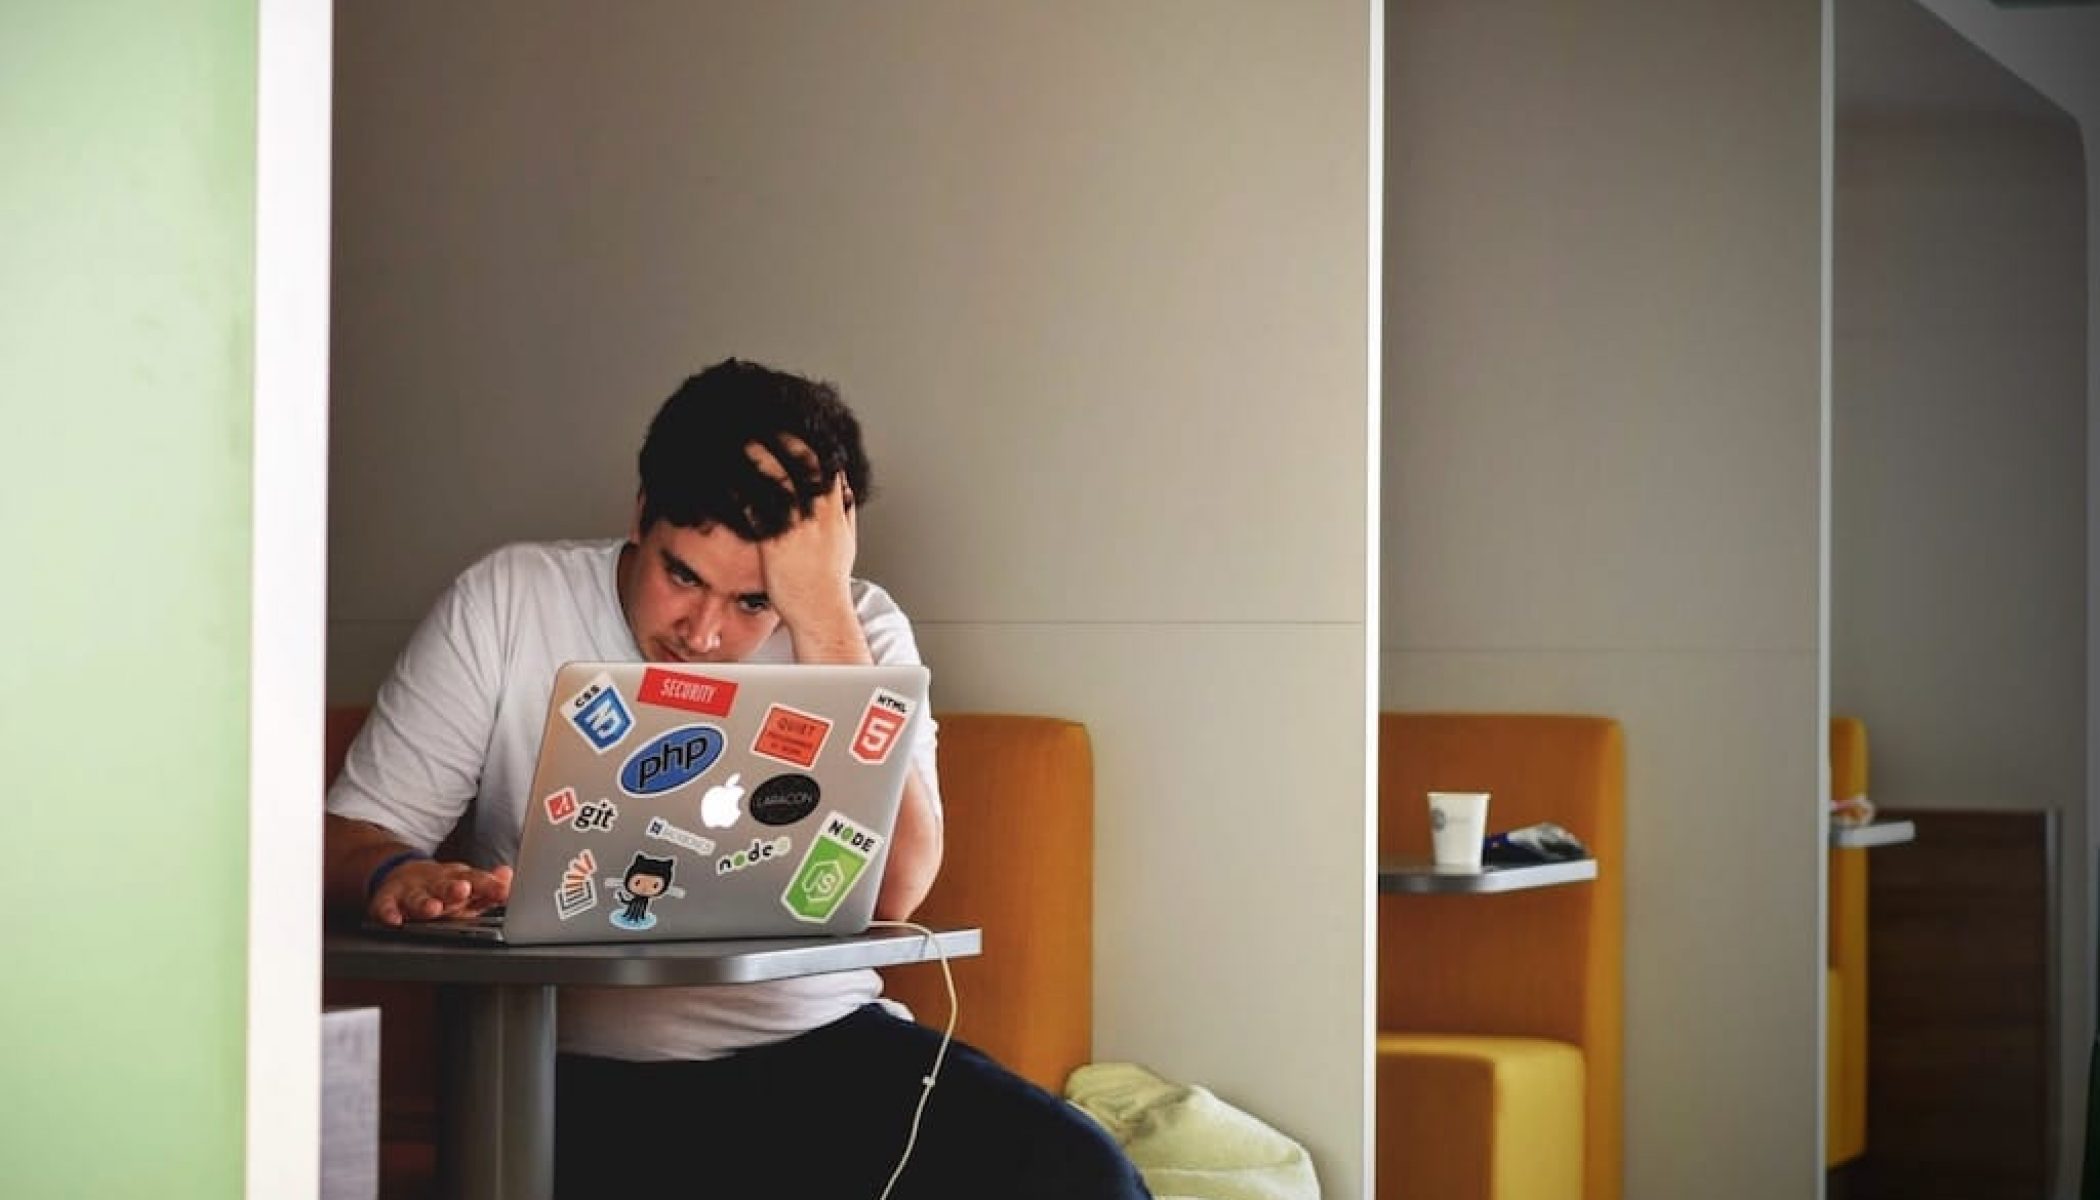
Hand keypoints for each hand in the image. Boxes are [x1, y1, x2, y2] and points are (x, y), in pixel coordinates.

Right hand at [367, 858, 512, 925]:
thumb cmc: (443, 886)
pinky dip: (388, 913)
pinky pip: (385, 907)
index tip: (502, 890)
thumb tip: (509, 876)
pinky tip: (394, 920)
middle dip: (454, 889)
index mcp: (457, 879)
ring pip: (417, 897)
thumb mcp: (467, 883)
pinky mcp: (387, 899)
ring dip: (424, 903)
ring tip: (433, 909)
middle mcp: (434, 882)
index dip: (489, 885)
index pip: (475, 880)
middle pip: (445, 885)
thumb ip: (488, 885)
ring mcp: (411, 890)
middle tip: (464, 891)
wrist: (401, 874)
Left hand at [745, 438, 863, 654]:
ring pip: (779, 478)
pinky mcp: (776, 541)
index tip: (794, 427)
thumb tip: (846, 492)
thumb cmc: (829, 582)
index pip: (826, 463)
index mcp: (835, 510)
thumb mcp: (846, 541)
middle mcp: (819, 513)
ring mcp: (798, 526)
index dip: (809, 441)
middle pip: (803, 462)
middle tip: (764, 422)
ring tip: (742, 438)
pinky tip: (728, 477)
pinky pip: (757, 507)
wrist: (821, 611)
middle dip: (784, 438)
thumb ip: (844, 513)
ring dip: (759, 455)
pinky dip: (742, 489)